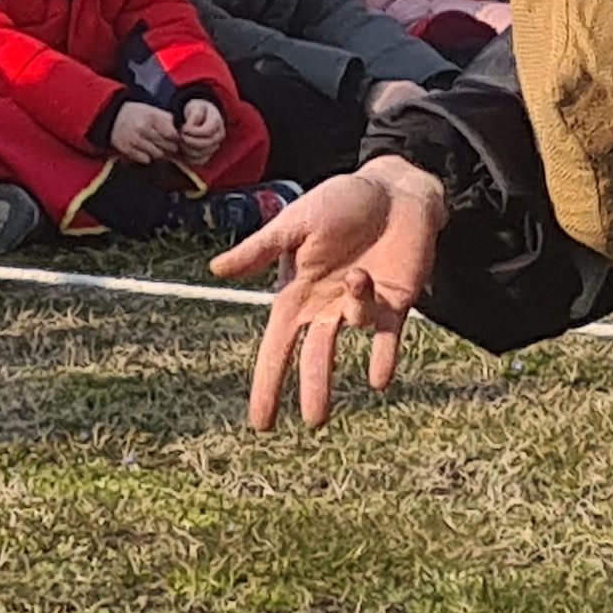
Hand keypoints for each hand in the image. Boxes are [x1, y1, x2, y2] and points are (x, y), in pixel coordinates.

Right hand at [108, 99, 184, 166]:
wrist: (113, 116)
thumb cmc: (136, 113)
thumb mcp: (152, 110)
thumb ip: (167, 119)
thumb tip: (180, 131)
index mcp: (152, 117)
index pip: (171, 134)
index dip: (175, 137)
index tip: (174, 137)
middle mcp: (143, 129)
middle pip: (166, 145)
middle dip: (170, 146)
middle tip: (168, 144)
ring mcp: (134, 140)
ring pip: (157, 154)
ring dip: (160, 152)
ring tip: (157, 147)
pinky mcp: (127, 149)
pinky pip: (145, 160)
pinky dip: (148, 157)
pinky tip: (146, 150)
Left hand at [173, 96, 227, 168]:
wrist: (200, 116)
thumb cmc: (196, 110)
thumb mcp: (195, 106)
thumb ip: (194, 115)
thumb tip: (189, 128)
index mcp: (216, 122)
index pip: (207, 132)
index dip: (193, 132)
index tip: (183, 128)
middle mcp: (219, 135)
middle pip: (205, 144)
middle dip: (188, 141)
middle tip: (180, 135)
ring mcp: (215, 146)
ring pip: (201, 154)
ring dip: (187, 149)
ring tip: (181, 141)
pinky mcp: (208, 154)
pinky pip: (199, 161)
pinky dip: (189, 158)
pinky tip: (183, 149)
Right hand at [216, 159, 448, 421]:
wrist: (393, 189)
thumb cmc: (340, 200)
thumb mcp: (295, 223)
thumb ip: (261, 249)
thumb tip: (216, 269)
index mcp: (297, 293)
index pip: (277, 347)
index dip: (268, 383)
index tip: (261, 423)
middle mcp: (327, 305)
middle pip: (316, 356)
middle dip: (314, 386)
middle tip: (315, 421)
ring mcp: (362, 304)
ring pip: (351, 338)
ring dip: (349, 334)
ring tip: (355, 289)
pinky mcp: (396, 300)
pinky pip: (387, 336)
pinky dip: (383, 357)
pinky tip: (378, 380)